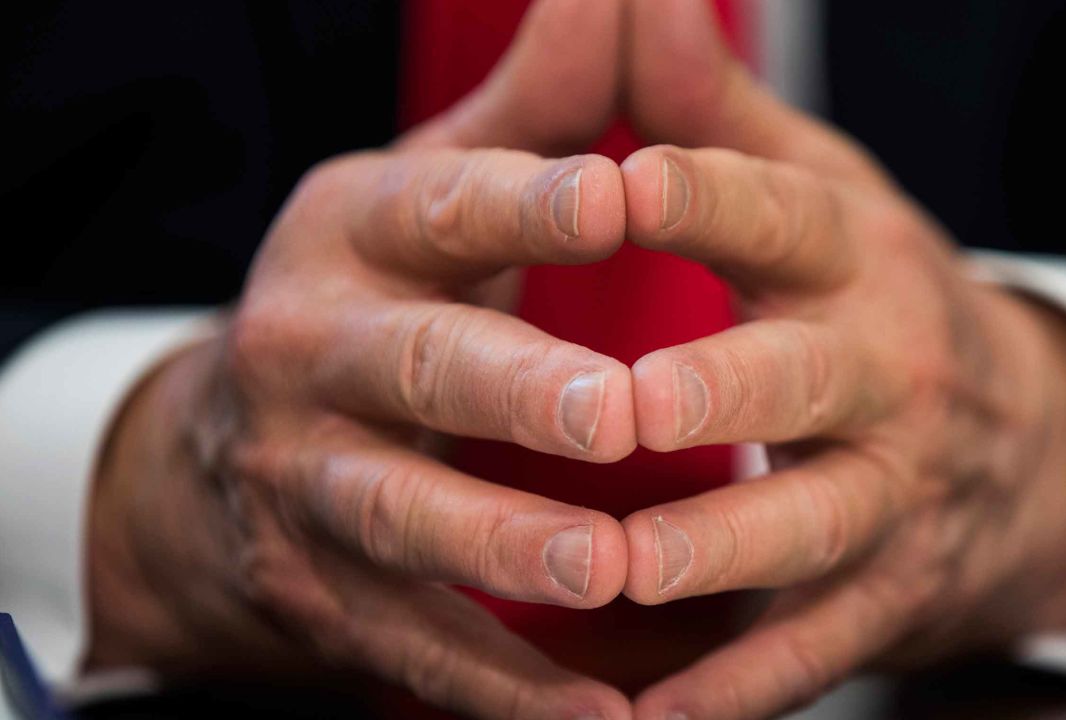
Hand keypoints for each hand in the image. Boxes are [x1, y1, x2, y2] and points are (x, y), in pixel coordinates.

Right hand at [85, 1, 638, 716]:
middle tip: (615, 415)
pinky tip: (600, 716)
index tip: (624, 197)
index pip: (445, 205)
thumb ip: (539, 109)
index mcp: (356, 234)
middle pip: (417, 370)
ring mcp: (309, 481)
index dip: (529, 202)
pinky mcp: (324, 587)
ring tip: (602, 570)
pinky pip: (418, 643)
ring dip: (503, 550)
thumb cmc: (385, 292)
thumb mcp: (437, 189)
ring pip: (404, 518)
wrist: (240, 439)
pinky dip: (506, 684)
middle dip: (511, 393)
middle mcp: (313, 352)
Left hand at [616, 2, 1065, 717]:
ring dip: (714, 555)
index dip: (698, 193)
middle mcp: (883, 370)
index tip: (609, 184)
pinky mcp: (881, 596)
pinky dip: (731, 685)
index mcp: (851, 257)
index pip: (777, 213)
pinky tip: (643, 716)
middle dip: (720, 392)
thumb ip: (712, 117)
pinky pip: (807, 647)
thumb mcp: (815, 193)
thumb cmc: (871, 301)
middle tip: (622, 408)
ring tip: (616, 573)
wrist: (1017, 442)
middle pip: (801, 379)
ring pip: (806, 527)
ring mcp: (891, 492)